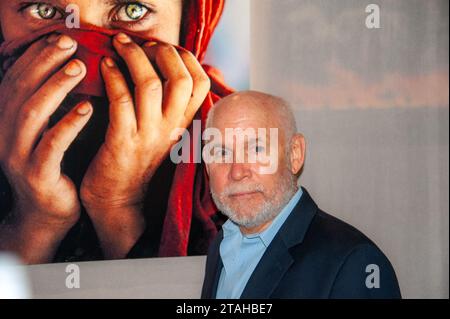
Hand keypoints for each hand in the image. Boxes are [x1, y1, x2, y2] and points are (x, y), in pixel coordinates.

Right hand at [0, 34, 90, 262]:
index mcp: (7, 122)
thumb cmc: (54, 168)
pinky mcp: (37, 174)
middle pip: (21, 90)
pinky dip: (68, 124)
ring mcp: (18, 155)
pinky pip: (52, 145)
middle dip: (44, 63)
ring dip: (55, 87)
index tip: (61, 39)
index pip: (17, 80)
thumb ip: (52, 107)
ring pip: (32, 113)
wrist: (46, 213)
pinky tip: (87, 108)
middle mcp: (5, 134)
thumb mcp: (46, 133)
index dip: (37, 57)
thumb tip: (73, 72)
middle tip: (70, 45)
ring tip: (79, 69)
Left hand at [80, 33, 209, 257]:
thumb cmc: (137, 162)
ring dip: (134, 57)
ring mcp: (148, 136)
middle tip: (142, 43)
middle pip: (182, 79)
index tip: (165, 47)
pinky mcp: (122, 143)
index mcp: (182, 125)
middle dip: (162, 51)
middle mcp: (170, 129)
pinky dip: (112, 77)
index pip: (200, 84)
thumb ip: (169, 108)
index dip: (186, 58)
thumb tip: (169, 74)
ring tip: (119, 45)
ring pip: (150, 85)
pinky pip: (121, 101)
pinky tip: (105, 66)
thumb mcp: (163, 135)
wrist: (119, 202)